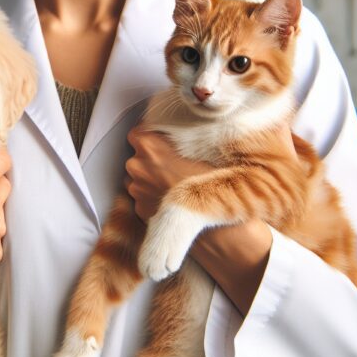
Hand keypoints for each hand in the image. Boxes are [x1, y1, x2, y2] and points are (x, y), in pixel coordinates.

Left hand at [126, 124, 289, 314]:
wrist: (219, 229)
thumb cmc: (218, 184)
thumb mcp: (207, 148)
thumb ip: (183, 135)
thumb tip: (179, 128)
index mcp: (149, 145)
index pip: (138, 132)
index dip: (152, 136)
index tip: (166, 142)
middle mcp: (136, 166)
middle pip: (138, 155)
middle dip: (152, 158)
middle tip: (177, 164)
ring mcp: (136, 190)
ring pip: (138, 177)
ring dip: (151, 179)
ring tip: (178, 184)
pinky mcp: (140, 211)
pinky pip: (143, 197)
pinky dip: (154, 197)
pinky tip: (175, 200)